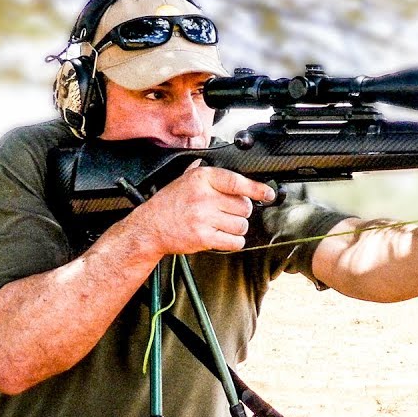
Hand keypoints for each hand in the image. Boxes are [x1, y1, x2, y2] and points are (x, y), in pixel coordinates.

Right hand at [127, 161, 276, 255]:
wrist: (149, 227)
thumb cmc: (169, 203)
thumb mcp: (185, 179)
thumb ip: (210, 175)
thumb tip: (240, 176)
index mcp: (202, 178)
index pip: (238, 182)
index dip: (257, 189)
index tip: (268, 194)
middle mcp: (204, 196)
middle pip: (244, 206)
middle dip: (240, 211)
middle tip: (226, 212)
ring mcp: (204, 218)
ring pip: (242, 225)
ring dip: (237, 227)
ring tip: (221, 224)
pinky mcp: (204, 237)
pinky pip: (234, 241)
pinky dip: (233, 241)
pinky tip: (222, 236)